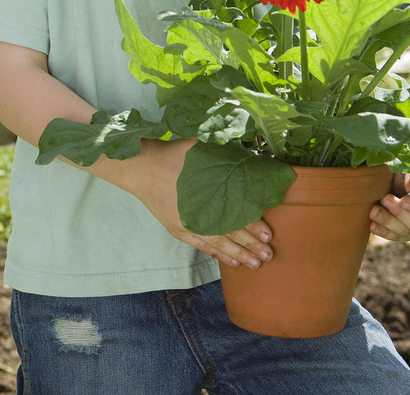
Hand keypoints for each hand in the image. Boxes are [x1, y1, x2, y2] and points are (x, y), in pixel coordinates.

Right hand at [127, 138, 274, 269]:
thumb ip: (222, 150)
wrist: (140, 167)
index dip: (251, 225)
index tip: (268, 234)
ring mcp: (186, 225)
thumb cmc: (171, 154)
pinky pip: (202, 245)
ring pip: (217, 244)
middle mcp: (195, 214)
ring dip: (237, 254)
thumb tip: (248, 154)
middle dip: (250, 245)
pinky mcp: (178, 229)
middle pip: (228, 232)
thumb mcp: (197, 145)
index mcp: (203, 195)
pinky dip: (218, 254)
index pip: (232, 214)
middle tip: (269, 255)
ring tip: (255, 264)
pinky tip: (233, 261)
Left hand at [369, 165, 409, 241]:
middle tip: (385, 198)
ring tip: (374, 210)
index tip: (404, 200)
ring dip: (388, 222)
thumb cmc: (405, 167)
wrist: (392, 175)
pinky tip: (372, 224)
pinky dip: (382, 232)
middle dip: (400, 213)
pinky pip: (393, 237)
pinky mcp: (401, 233)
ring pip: (405, 232)